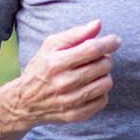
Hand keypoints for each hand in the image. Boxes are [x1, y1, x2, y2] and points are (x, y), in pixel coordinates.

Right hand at [0, 20, 120, 139]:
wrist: (24, 102)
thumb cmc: (41, 68)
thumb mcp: (51, 46)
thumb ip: (75, 34)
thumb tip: (98, 24)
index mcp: (56, 62)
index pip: (92, 49)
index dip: (109, 43)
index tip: (115, 40)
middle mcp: (63, 83)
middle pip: (102, 66)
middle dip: (105, 58)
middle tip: (97, 58)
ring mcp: (70, 101)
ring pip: (106, 83)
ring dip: (104, 75)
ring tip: (93, 73)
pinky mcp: (76, 115)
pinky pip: (103, 100)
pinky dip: (100, 92)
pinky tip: (89, 88)